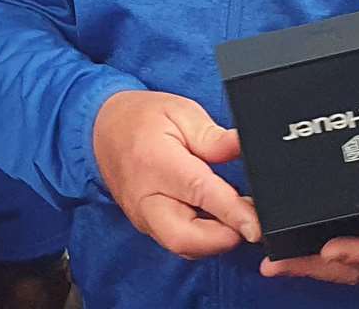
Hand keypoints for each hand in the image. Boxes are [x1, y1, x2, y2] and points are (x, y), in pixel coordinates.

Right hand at [92, 90, 259, 258]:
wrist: (102, 130)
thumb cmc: (142, 118)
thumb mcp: (181, 112)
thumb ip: (213, 136)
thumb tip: (243, 146)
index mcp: (158, 163)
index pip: (200, 194)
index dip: (232, 213)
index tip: (256, 225)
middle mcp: (147, 198)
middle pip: (185, 238)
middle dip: (222, 239)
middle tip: (249, 221)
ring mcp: (144, 217)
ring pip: (182, 246)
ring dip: (214, 240)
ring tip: (237, 215)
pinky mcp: (146, 225)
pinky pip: (177, 241)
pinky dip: (201, 238)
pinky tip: (218, 219)